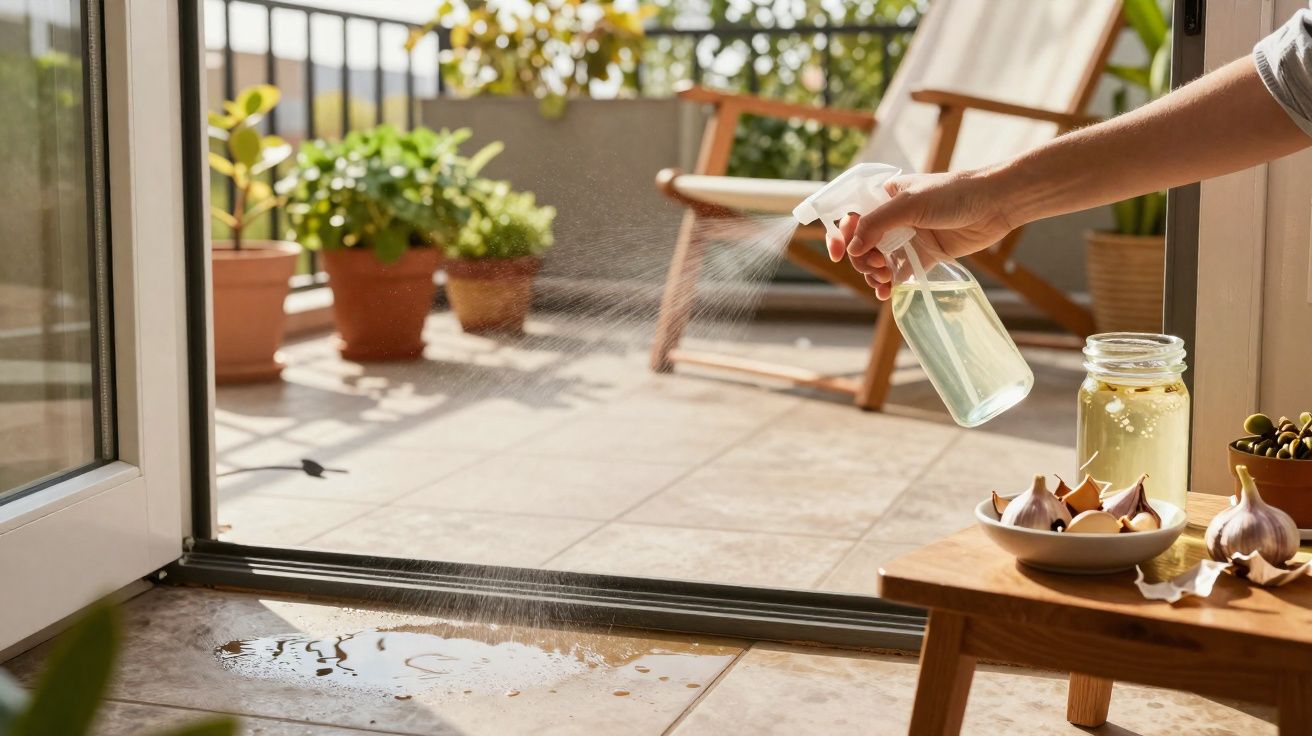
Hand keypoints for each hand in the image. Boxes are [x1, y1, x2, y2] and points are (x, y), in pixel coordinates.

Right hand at [824, 170, 1016, 299]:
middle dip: (863, 259)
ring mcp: (908, 237)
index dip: (841, 235)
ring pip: (879, 261)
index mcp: (885, 198)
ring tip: (884, 281)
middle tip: (877, 267)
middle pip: (862, 244)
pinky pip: (900, 272)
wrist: (994, 204)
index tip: (839, 254)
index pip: (852, 218)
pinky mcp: (925, 255)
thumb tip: (852, 249)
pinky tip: (886, 293)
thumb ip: (877, 224)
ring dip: (874, 274)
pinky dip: (890, 284)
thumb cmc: (953, 193)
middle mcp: (893, 218)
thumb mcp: (909, 203)